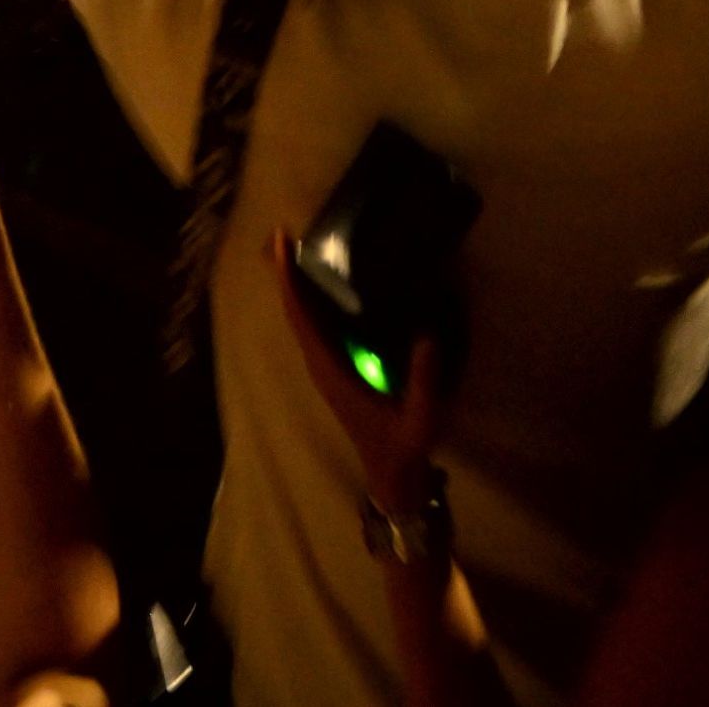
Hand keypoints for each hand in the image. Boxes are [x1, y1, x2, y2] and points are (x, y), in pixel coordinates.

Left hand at [267, 231, 449, 521]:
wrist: (392, 475)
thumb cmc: (402, 445)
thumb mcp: (420, 418)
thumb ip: (424, 381)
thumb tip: (427, 336)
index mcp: (331, 372)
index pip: (302, 319)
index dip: (289, 282)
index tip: (281, 246)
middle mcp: (320, 365)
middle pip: (294, 312)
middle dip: (284, 273)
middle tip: (281, 233)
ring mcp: (325, 367)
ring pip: (301, 318)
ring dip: (294, 284)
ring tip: (294, 248)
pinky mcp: (335, 368)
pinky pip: (315, 326)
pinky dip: (309, 299)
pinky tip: (320, 282)